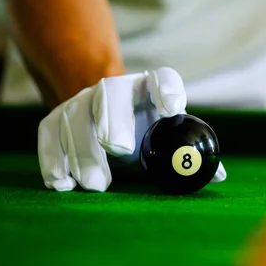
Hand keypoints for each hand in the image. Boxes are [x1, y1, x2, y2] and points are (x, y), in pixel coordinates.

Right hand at [37, 67, 226, 191]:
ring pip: (75, 116)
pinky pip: (49, 135)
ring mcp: (81, 101)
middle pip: (110, 93)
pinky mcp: (56, 119)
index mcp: (150, 90)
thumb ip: (189, 154)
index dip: (167, 90)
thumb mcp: (168, 140)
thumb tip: (217, 175)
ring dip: (83, 151)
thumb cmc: (148, 133)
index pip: (163, 79)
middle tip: (119, 150)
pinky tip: (61, 185)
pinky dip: (53, 159)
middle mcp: (114, 89)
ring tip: (96, 186)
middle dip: (114, 120)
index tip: (173, 110)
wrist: (103, 118)